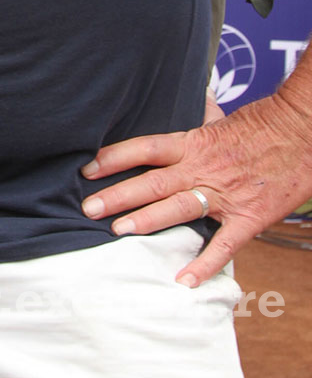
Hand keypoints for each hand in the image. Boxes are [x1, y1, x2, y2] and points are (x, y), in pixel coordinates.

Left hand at [80, 91, 311, 286]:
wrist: (302, 131)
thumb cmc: (261, 124)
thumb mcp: (219, 117)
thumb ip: (196, 115)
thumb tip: (184, 97)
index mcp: (192, 143)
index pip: (144, 149)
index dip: (113, 158)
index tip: (86, 169)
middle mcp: (202, 168)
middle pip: (152, 181)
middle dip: (118, 195)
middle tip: (87, 207)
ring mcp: (225, 194)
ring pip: (178, 208)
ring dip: (146, 220)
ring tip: (117, 232)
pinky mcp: (250, 217)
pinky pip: (225, 244)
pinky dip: (205, 263)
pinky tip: (184, 280)